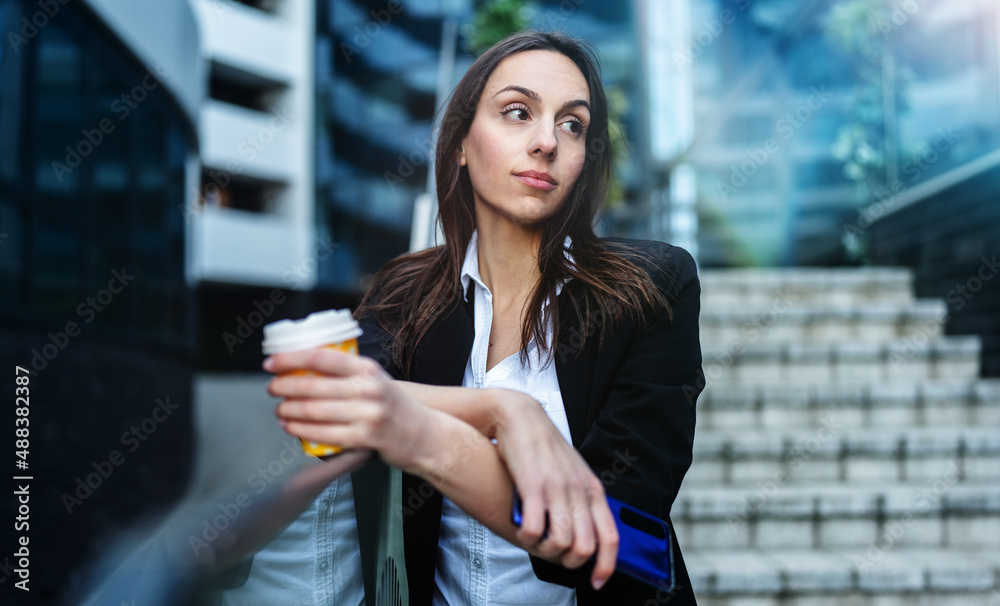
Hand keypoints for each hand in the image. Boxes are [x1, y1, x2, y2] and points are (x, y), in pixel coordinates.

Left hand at [263, 349, 433, 472]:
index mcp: (368, 369)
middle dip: (284, 387)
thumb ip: (349, 373)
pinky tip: (291, 427)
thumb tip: (305, 365)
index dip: (291, 359)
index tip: (271, 363)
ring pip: (315, 411)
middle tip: (272, 389)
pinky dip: (302, 430)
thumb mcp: (376, 380)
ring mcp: (368, 414)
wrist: (425, 434)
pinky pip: (325, 434)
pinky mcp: (366, 438)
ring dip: (289, 410)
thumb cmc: (394, 406)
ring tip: (279, 410)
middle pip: (313, 386)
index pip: (321, 358)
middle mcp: (369, 388)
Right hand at [492, 391, 618, 589]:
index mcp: (592, 490)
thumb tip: (587, 535)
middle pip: (585, 547)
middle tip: (553, 555)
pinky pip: (533, 528)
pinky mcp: (532, 485)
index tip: (598, 580)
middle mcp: (578, 491)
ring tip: (535, 542)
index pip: (610, 537)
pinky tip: (522, 530)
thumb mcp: (574, 474)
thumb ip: (582, 502)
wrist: (520, 416)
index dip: (607, 566)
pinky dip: (527, 539)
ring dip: (546, 551)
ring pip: (562, 542)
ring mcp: (556, 488)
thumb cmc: (544, 449)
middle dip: (569, 561)